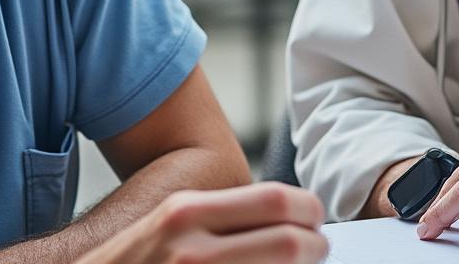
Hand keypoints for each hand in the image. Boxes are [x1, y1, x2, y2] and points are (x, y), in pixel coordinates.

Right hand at [74, 183, 328, 263]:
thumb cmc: (139, 261)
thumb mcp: (174, 222)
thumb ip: (225, 217)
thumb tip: (288, 220)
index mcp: (188, 212)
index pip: (276, 201)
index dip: (308, 211)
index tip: (315, 220)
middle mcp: (192, 250)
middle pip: (288, 242)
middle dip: (315, 246)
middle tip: (319, 248)